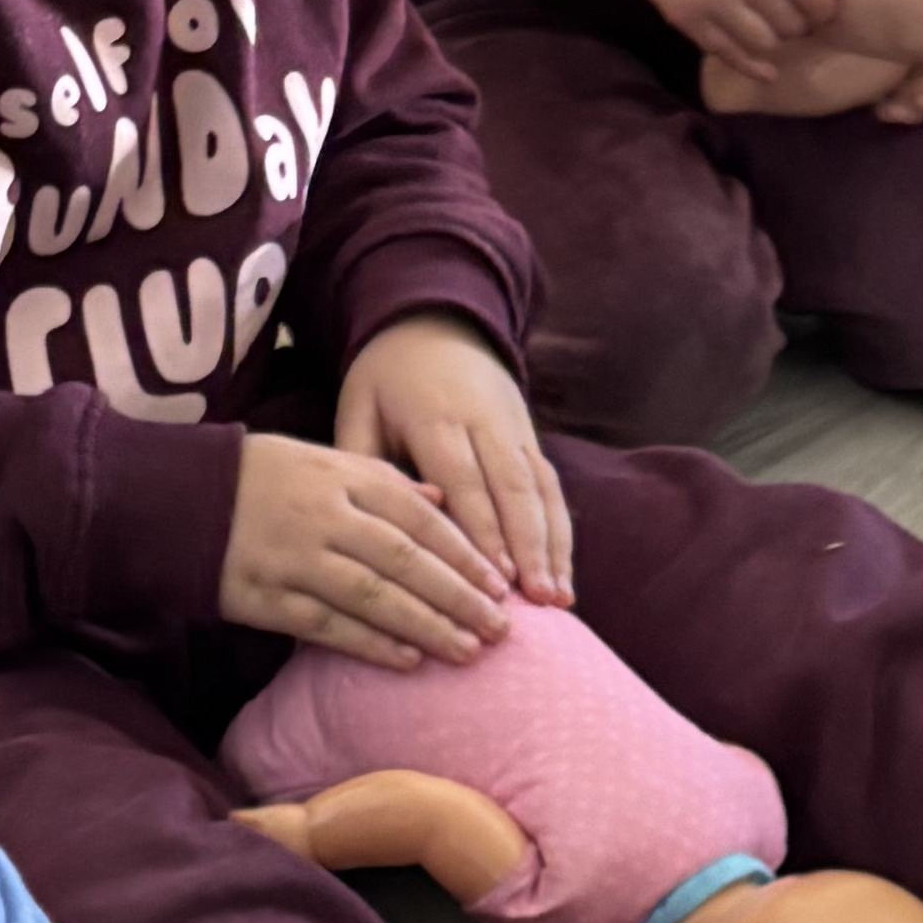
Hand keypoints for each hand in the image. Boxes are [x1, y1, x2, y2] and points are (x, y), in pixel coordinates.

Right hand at [220, 430, 514, 670]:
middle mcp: (323, 516)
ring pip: (371, 596)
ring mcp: (292, 558)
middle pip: (404, 559)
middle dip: (457, 596)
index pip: (417, 516)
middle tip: (501, 628)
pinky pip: (326, 626)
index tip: (500, 584)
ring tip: (468, 651)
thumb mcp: (324, 460)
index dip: (462, 553)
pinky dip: (369, 644)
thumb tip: (446, 500)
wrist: (176, 497)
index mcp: (342, 476)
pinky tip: (408, 661)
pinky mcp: (263, 598)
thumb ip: (385, 481)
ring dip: (425, 626)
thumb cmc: (262, 477)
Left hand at [336, 314, 571, 605]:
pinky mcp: (531, 437)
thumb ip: (364, 462)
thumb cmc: (385, 377)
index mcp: (434, 416)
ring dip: (552, 546)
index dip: (482, 528)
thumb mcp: (359, 406)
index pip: (462, 479)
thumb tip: (372, 526)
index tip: (495, 577)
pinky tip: (563, 573)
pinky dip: (560, 531)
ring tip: (559, 598)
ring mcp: (514, 429)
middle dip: (527, 547)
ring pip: (540, 490)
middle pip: (511, 489)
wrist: (435, 323)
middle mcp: (483, 423)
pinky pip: (550, 486)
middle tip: (536, 600)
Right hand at [644, 0, 841, 73]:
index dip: (824, 6)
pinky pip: (729, 54)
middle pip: (791, 23)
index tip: (821, 7)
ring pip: (764, 44)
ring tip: (774, 34)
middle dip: (800, 25)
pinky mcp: (690, 21)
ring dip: (775, 42)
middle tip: (797, 21)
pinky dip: (752, 66)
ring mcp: (716, 4)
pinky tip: (767, 71)